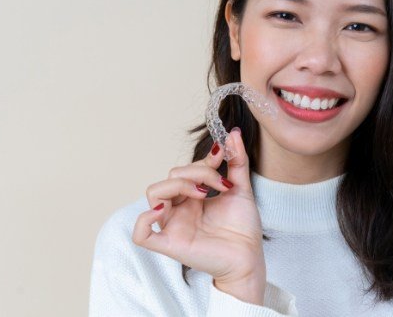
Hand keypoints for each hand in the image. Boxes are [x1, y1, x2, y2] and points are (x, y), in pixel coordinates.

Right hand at [132, 129, 265, 303]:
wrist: (250, 258)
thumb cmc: (243, 227)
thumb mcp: (241, 188)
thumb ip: (236, 161)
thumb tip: (233, 133)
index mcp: (192, 196)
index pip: (185, 169)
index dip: (202, 160)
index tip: (223, 157)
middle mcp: (179, 208)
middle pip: (170, 177)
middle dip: (196, 173)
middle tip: (220, 185)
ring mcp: (172, 225)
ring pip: (154, 193)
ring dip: (178, 185)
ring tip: (203, 194)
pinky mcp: (170, 244)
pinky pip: (142, 234)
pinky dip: (144, 220)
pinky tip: (163, 211)